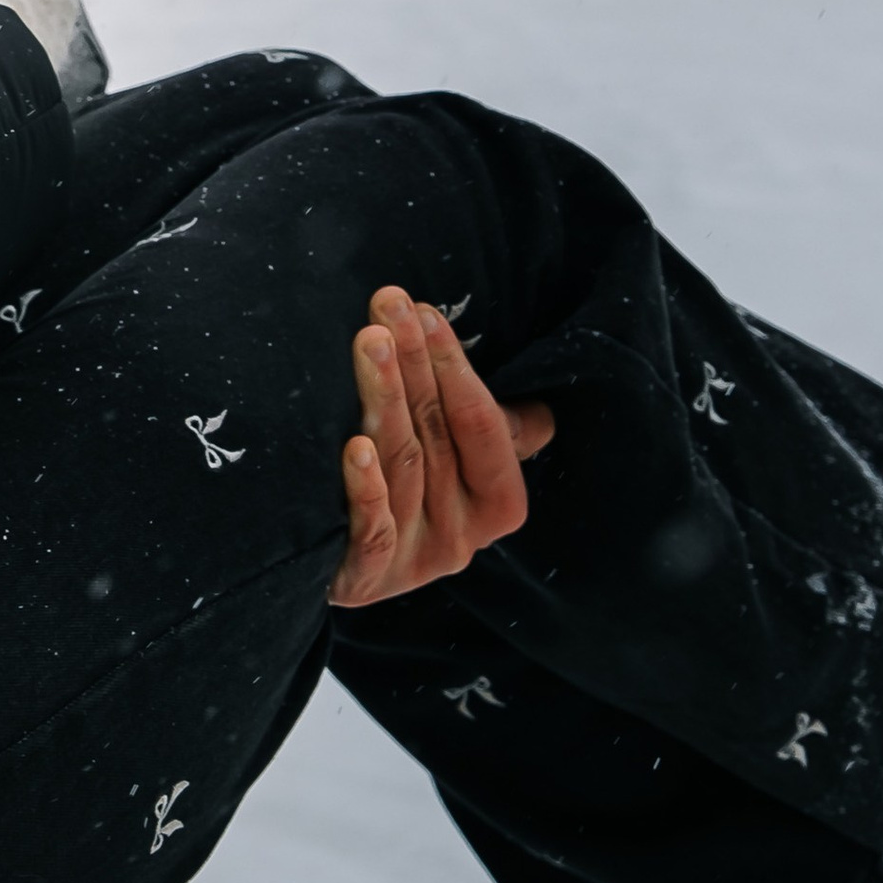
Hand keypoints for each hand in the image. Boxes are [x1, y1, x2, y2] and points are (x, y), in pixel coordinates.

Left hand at [333, 289, 555, 610]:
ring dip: (385, 399)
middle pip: (438, 434)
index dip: (454, 366)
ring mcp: (416, 558)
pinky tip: (352, 447)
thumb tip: (543, 407)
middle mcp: (463, 535)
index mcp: (498, 504)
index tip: (424, 311)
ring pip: (403, 466)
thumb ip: (485, 435)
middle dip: (413, 363)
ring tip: (368, 342)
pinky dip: (365, 486)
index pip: (482, 425)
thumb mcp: (456, 468)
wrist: (339, 577)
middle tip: (388, 304)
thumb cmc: (406, 500)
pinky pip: (373, 530)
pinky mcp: (369, 578)